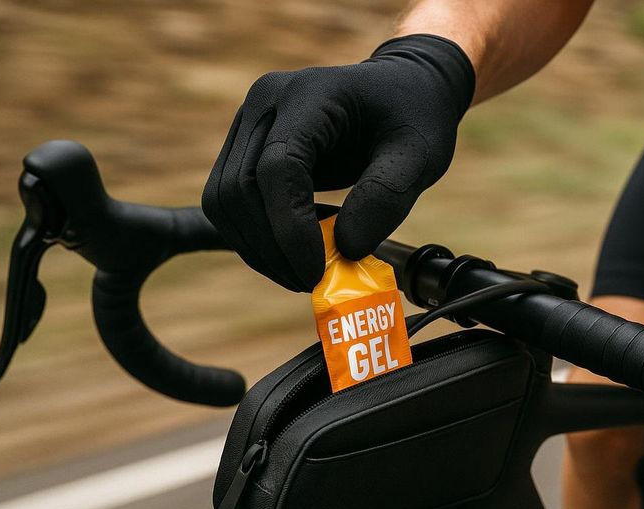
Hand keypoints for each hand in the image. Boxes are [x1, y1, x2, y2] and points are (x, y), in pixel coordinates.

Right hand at [202, 34, 474, 291]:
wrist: (401, 92)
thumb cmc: (413, 118)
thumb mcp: (420, 155)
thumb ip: (386, 197)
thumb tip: (345, 248)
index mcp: (308, 95)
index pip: (277, 168)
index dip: (291, 228)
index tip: (318, 272)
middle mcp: (264, 104)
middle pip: (238, 189)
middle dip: (272, 247)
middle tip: (314, 282)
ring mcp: (247, 125)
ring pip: (223, 202)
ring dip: (259, 249)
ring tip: (308, 269)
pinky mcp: (244, 150)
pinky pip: (231, 205)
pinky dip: (258, 239)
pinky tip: (300, 247)